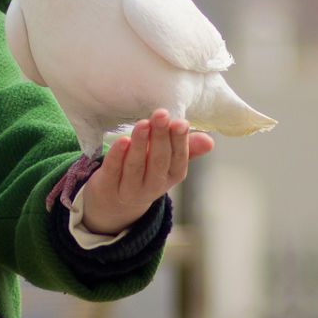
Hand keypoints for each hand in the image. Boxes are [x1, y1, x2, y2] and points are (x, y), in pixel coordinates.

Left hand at [80, 109, 213, 234]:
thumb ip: (186, 148)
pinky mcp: (108, 186)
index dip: (180, 141)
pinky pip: (113, 170)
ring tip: (143, 124)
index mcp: (171, 176)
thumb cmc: (144, 172)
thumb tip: (210, 141)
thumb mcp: (167, 162)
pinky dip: (117, 155)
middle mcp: (153, 185)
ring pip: (136, 166)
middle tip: (161, 114)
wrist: (113, 202)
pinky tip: (122, 140)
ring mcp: (129, 189)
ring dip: (140, 144)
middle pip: (158, 161)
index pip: (178, 159)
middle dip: (161, 137)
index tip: (180, 122)